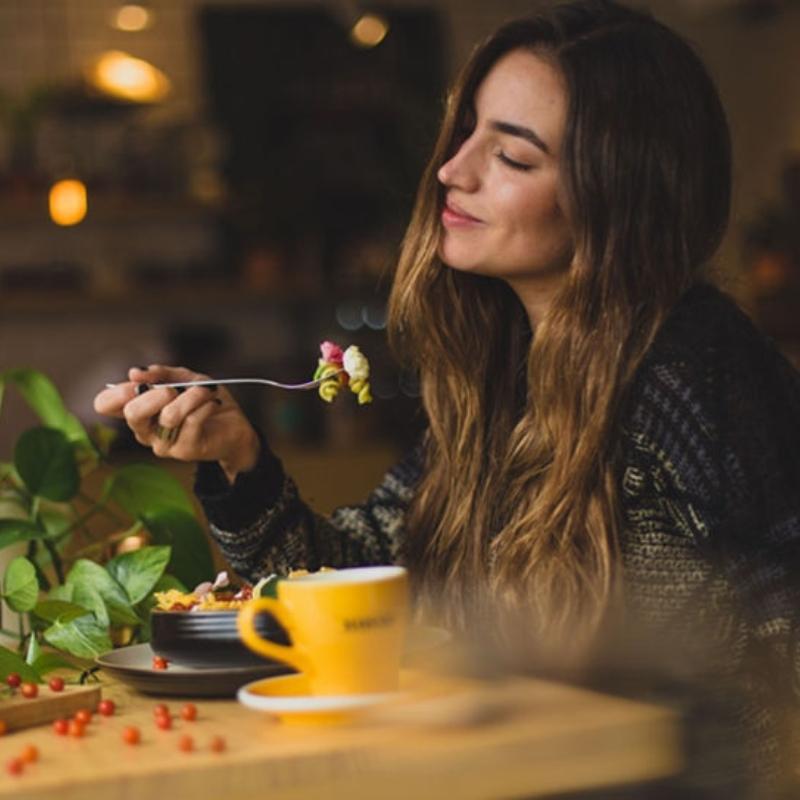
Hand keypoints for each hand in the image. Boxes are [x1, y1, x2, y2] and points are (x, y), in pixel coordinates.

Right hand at [93, 365, 259, 482]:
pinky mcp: (185, 450)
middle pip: (132, 413)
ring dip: (192, 396)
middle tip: (174, 389)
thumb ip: (161, 373)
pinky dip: (206, 405)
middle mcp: (144, 430)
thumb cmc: (205, 401)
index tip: (139, 381)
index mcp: (138, 410)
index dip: (117, 391)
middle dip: (156, 394)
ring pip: (169, 415)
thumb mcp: (184, 378)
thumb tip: (135, 372)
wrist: (235, 425)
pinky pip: (192, 421)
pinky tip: (213, 403)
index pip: (104, 404)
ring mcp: (163, 444)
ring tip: (206, 391)